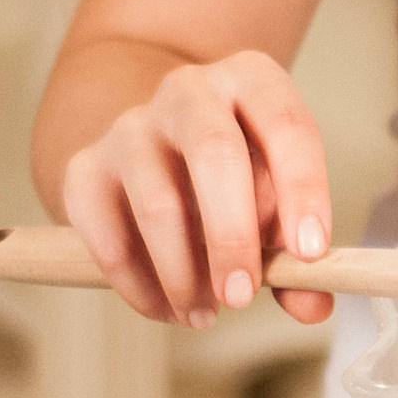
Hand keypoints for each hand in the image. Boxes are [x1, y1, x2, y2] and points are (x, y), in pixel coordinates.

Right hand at [60, 50, 334, 327]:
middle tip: (241, 298)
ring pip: (157, 202)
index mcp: (253, 82)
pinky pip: (106, 232)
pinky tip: (164, 308)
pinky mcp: (85, 166)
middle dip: (231, 236)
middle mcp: (189, 91)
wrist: (159, 150)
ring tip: (204, 315)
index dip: (303, 190)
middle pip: (215, 153)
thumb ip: (299, 254)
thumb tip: (313, 305)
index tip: (309, 253)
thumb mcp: (281, 202)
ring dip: (182, 273)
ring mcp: (131, 125)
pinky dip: (136, 282)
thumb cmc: (241, 180)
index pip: (287, 125)